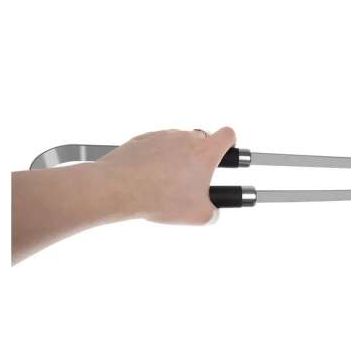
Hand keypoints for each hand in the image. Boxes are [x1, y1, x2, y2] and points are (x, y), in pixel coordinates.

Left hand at [97, 127, 235, 224]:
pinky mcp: (142, 139)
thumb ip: (213, 212)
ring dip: (177, 157)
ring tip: (167, 182)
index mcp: (204, 152)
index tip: (226, 155)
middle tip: (194, 178)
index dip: (230, 144)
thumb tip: (212, 213)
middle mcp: (185, 138)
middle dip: (201, 156)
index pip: (228, 135)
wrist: (120, 188)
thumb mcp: (197, 215)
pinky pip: (156, 145)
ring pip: (177, 143)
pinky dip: (156, 158)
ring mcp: (163, 136)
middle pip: (202, 139)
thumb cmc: (159, 198)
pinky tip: (150, 178)